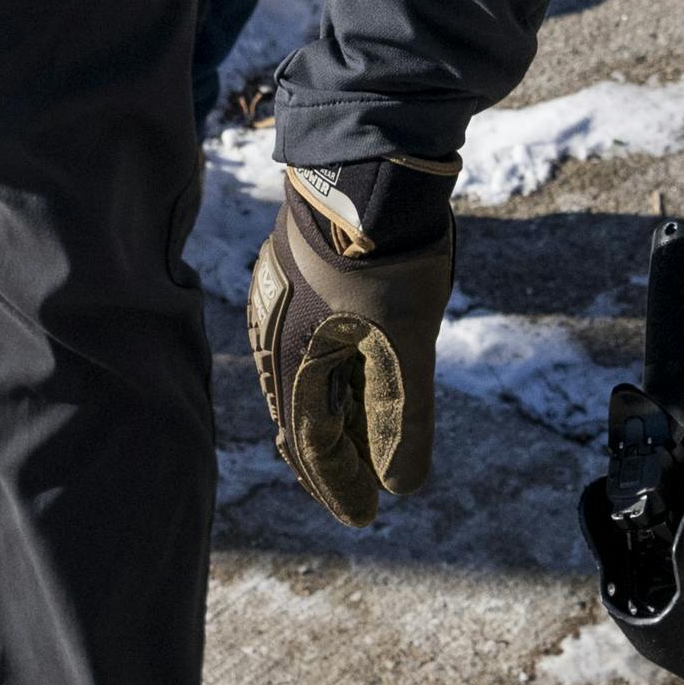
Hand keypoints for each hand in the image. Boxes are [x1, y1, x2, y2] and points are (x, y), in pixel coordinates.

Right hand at [246, 159, 458, 526]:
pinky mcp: (300, 277)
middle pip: (307, 417)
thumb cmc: (384, 257)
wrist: (367, 167)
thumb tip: (404, 485)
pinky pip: (314, 345)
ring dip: (338, 416)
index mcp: (292, 364)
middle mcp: (277, 340)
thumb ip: (404, 414)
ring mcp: (285, 306)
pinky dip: (336, 375)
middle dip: (335, 457)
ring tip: (361, 445)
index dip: (341, 485)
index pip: (314, 446)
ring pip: (311, 380)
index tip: (365, 517)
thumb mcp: (406, 341)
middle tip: (357, 491)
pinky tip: (353, 376)